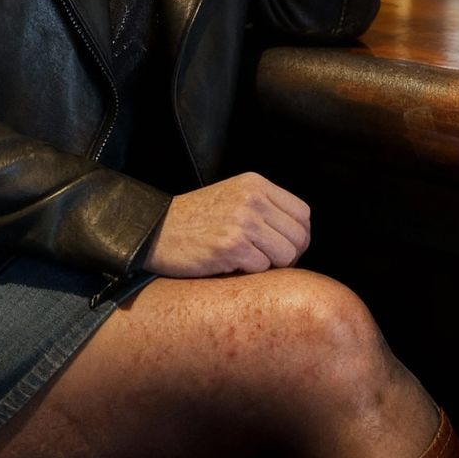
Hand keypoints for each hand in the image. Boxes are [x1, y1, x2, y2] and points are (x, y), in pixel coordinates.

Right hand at [141, 171, 310, 277]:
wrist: (155, 231)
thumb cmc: (196, 221)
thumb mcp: (233, 198)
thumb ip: (265, 208)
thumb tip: (301, 238)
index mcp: (255, 184)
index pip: (302, 214)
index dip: (298, 236)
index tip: (282, 248)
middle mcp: (252, 198)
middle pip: (299, 237)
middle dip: (287, 256)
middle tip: (265, 261)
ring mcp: (242, 221)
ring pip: (286, 255)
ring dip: (269, 266)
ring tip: (246, 262)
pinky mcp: (230, 246)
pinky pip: (262, 268)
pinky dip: (248, 273)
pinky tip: (228, 265)